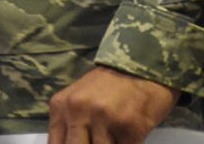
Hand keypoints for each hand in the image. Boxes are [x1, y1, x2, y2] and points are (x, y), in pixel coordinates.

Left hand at [47, 66, 177, 143]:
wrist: (142, 68)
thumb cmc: (109, 86)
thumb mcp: (78, 101)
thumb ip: (69, 126)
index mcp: (61, 106)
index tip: (81, 143)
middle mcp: (78, 111)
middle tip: (97, 140)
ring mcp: (103, 119)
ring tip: (113, 135)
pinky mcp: (129, 127)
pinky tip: (127, 135)